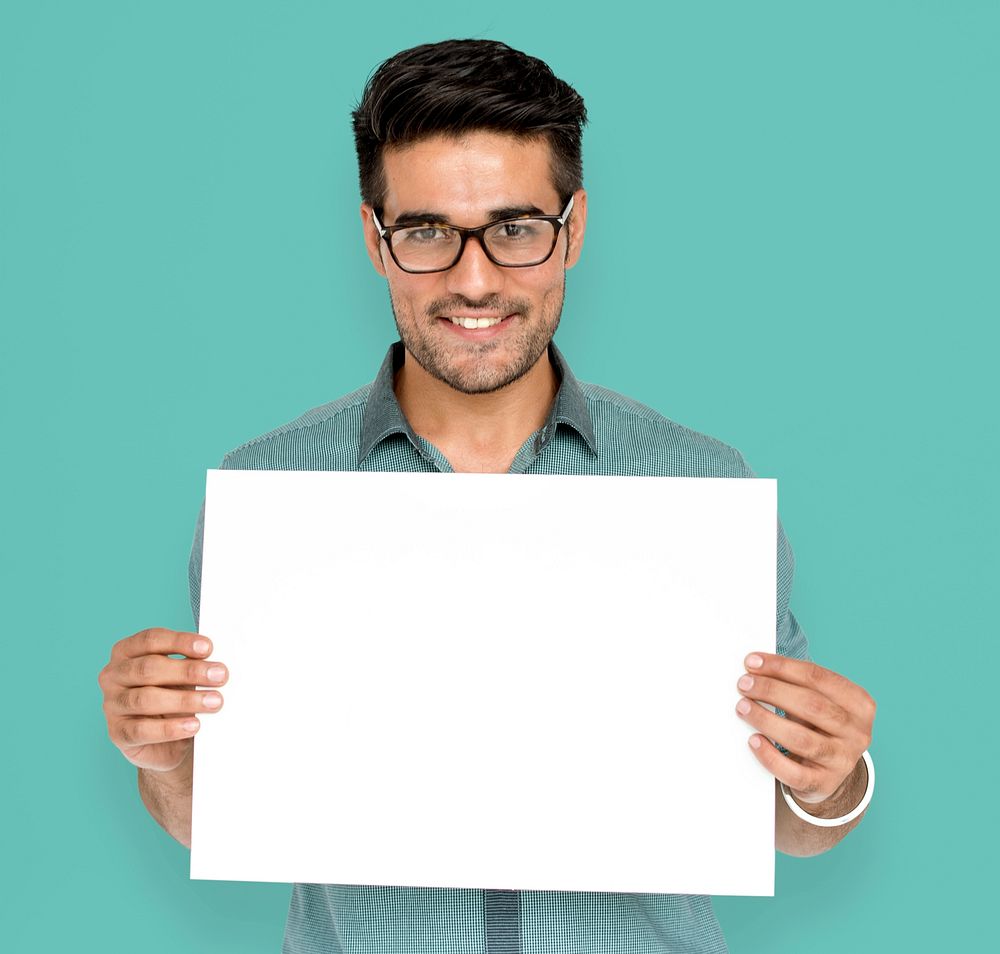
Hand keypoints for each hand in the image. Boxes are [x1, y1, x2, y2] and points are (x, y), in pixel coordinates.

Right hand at [98, 628, 227, 772]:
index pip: (151, 640)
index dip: (180, 642)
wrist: (167, 743)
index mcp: (127, 651)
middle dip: (188, 671)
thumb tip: (217, 663)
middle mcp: (113, 675)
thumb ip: (193, 665)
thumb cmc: (174, 697)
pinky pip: (143, 730)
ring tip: (214, 702)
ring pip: (146, 699)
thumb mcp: (182, 677)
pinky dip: (171, 728)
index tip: (208, 648)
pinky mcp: (118, 733)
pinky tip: (194, 725)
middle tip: (220, 675)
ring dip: (185, 700)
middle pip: (149, 668)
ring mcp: (112, 705)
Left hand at [735, 653, 875, 804]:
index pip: (817, 677)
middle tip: (744, 684)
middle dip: (772, 691)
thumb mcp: (818, 702)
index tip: (752, 662)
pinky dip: (770, 756)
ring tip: (743, 708)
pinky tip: (754, 741)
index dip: (782, 667)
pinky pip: (794, 773)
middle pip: (811, 705)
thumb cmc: (818, 726)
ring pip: (801, 739)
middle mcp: (857, 732)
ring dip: (766, 720)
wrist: (828, 771)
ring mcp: (843, 761)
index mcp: (859, 703)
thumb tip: (754, 670)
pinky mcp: (825, 784)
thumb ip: (794, 685)